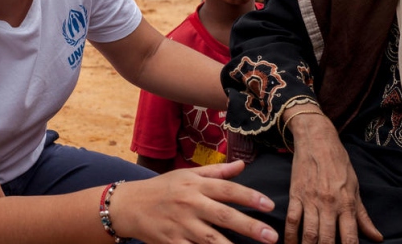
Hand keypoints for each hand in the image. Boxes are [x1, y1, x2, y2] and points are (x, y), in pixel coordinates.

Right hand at [110, 160, 277, 243]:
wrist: (129, 205)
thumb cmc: (162, 188)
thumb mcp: (187, 175)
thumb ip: (216, 172)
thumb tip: (242, 165)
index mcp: (195, 186)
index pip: (227, 190)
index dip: (250, 196)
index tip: (270, 205)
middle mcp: (190, 205)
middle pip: (223, 216)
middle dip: (249, 227)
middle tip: (272, 236)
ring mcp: (180, 226)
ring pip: (210, 239)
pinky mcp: (172, 243)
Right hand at [286, 112, 382, 243]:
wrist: (317, 139)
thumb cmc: (339, 163)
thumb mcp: (355, 187)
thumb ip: (362, 215)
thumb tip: (377, 238)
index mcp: (347, 203)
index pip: (350, 237)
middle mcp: (329, 204)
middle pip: (326, 239)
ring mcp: (311, 200)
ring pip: (308, 233)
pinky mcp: (295, 194)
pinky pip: (292, 219)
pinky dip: (290, 235)